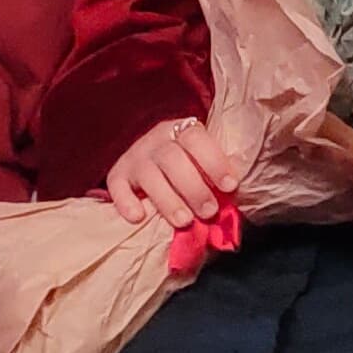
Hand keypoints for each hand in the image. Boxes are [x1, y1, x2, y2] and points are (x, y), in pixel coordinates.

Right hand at [102, 117, 238, 230]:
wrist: (148, 155)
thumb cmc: (187, 163)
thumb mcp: (202, 160)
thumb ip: (215, 176)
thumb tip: (234, 204)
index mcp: (183, 131)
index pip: (196, 139)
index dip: (214, 162)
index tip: (230, 186)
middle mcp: (156, 141)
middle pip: (173, 160)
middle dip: (194, 188)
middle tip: (209, 211)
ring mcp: (135, 157)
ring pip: (149, 175)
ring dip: (168, 200)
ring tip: (184, 221)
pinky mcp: (117, 175)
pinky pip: (117, 187)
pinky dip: (126, 202)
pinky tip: (138, 217)